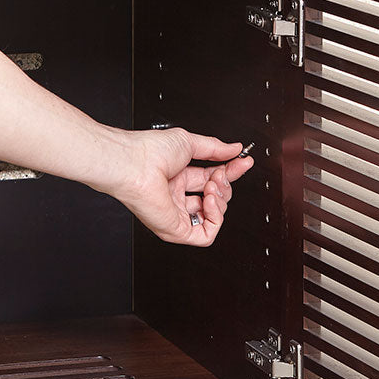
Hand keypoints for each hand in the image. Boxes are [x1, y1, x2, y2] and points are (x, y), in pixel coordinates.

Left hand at [114, 128, 253, 246]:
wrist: (135, 163)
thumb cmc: (149, 151)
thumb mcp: (189, 143)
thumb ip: (215, 148)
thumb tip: (235, 149)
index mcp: (177, 178)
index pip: (212, 179)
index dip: (230, 172)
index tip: (243, 162)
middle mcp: (175, 197)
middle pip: (214, 199)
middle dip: (225, 186)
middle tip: (220, 174)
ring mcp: (175, 214)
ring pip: (212, 218)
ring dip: (220, 201)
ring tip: (212, 186)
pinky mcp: (174, 230)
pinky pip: (205, 236)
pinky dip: (215, 219)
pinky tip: (209, 202)